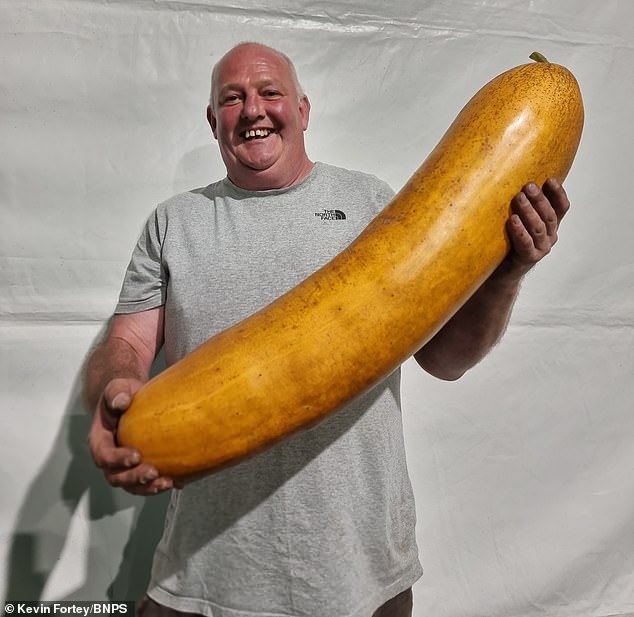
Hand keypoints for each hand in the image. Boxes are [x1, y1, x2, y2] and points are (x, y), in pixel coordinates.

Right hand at [88, 378, 180, 495]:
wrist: (131, 400)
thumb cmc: (122, 394)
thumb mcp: (117, 388)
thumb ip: (116, 393)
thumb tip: (121, 402)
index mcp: (99, 440)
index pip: (103, 456)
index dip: (117, 460)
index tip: (136, 455)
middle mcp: (109, 457)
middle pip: (117, 477)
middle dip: (134, 478)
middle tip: (153, 472)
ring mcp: (124, 466)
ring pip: (132, 486)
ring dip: (149, 488)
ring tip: (167, 482)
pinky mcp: (140, 467)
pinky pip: (148, 482)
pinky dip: (162, 484)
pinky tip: (179, 481)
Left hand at [504, 178, 569, 276]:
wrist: (499, 273)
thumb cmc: (506, 242)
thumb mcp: (517, 221)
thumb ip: (519, 205)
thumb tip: (506, 176)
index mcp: (550, 225)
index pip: (561, 207)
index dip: (558, 194)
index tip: (549, 180)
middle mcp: (549, 236)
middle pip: (549, 215)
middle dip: (539, 199)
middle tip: (528, 186)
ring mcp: (541, 248)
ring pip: (539, 228)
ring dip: (529, 211)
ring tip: (518, 198)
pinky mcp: (529, 259)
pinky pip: (526, 243)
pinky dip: (520, 231)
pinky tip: (512, 220)